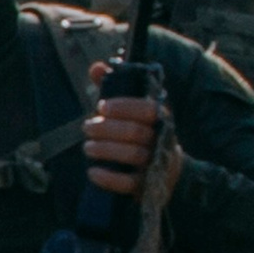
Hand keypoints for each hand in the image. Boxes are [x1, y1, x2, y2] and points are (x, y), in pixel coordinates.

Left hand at [82, 66, 180, 205]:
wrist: (166, 170)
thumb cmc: (141, 132)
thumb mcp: (130, 110)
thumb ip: (113, 87)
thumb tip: (96, 67)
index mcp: (160, 118)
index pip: (147, 109)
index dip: (124, 107)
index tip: (102, 106)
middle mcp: (161, 139)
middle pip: (135, 132)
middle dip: (107, 129)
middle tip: (86, 127)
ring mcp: (155, 163)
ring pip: (132, 155)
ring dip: (105, 150)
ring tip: (87, 147)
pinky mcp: (146, 185)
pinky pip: (128, 183)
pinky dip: (108, 178)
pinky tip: (93, 172)